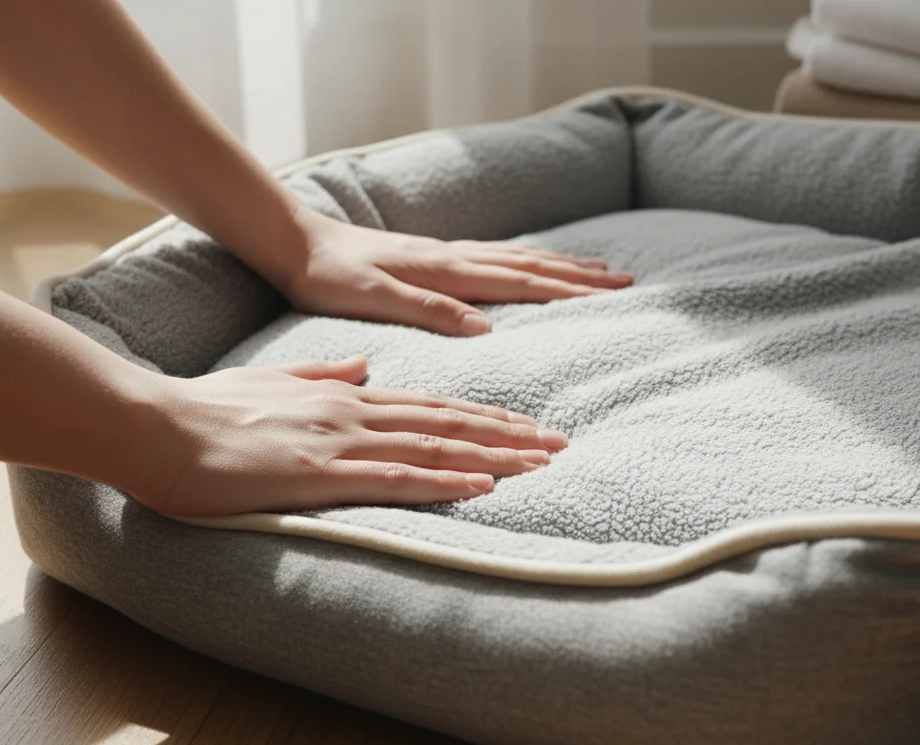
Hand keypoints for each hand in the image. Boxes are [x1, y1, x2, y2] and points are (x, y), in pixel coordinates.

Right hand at [127, 357, 566, 515]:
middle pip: (446, 423)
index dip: (482, 417)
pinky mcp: (319, 473)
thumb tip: (363, 366)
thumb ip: (322, 374)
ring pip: (434, 447)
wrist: (157, 424)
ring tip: (540, 462)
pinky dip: (443, 481)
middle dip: (507, 434)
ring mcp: (339, 442)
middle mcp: (353, 413)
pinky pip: (394, 478)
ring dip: (492, 455)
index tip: (523, 425)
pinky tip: (480, 485)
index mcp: (343, 397)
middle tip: (558, 443)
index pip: (429, 407)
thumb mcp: (273, 382)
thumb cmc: (207, 410)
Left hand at [276, 210, 633, 335]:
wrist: (293, 241)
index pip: (519, 282)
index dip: (567, 292)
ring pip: (516, 258)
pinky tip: (533, 262)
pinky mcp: (431, 256)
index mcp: (444, 273)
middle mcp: (452, 259)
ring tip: (597, 269)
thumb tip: (484, 328)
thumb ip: (428, 311)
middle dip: (579, 276)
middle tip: (625, 281)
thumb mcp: (371, 298)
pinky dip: (526, 260)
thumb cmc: (326, 276)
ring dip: (560, 265)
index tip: (611, 295)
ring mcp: (444, 254)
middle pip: (529, 266)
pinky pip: (494, 256)